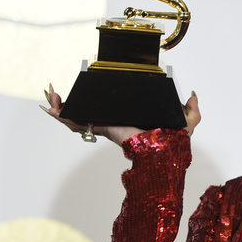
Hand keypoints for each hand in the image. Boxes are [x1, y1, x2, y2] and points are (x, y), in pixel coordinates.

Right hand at [40, 85, 200, 144]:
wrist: (165, 151)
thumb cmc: (175, 143)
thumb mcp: (188, 121)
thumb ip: (192, 108)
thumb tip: (191, 94)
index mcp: (129, 119)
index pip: (107, 111)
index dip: (94, 102)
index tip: (84, 90)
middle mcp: (114, 123)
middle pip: (87, 112)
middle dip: (70, 104)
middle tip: (57, 93)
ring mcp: (106, 126)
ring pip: (78, 117)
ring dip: (61, 107)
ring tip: (49, 96)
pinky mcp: (103, 127)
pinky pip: (78, 122)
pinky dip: (62, 115)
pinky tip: (51, 107)